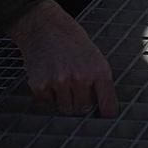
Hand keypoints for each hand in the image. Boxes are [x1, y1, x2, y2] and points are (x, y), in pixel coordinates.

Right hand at [7, 0, 116, 115]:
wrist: (45, 28)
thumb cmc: (73, 43)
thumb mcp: (96, 59)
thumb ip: (100, 83)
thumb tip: (102, 110)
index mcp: (99, 71)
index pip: (108, 106)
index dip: (107, 116)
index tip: (105, 120)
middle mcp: (80, 78)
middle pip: (83, 110)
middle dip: (80, 104)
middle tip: (76, 89)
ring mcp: (59, 82)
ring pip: (64, 109)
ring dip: (64, 100)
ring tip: (63, 82)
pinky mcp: (40, 85)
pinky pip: (47, 102)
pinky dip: (48, 95)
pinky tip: (50, 78)